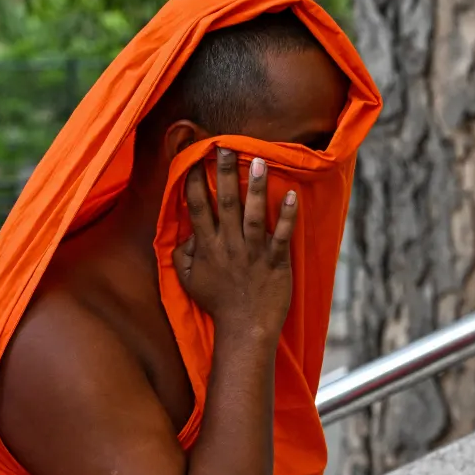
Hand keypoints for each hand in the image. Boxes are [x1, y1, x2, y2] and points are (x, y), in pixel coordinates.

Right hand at [173, 147, 298, 341]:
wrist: (245, 328)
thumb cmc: (218, 303)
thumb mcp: (188, 282)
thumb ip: (183, 255)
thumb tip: (185, 235)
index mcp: (207, 247)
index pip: (197, 209)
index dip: (193, 182)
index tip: (191, 159)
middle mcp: (229, 246)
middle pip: (225, 203)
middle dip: (223, 173)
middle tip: (223, 146)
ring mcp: (254, 253)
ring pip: (253, 214)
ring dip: (256, 187)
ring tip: (257, 159)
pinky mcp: (276, 261)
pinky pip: (282, 235)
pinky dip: (287, 216)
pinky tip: (292, 195)